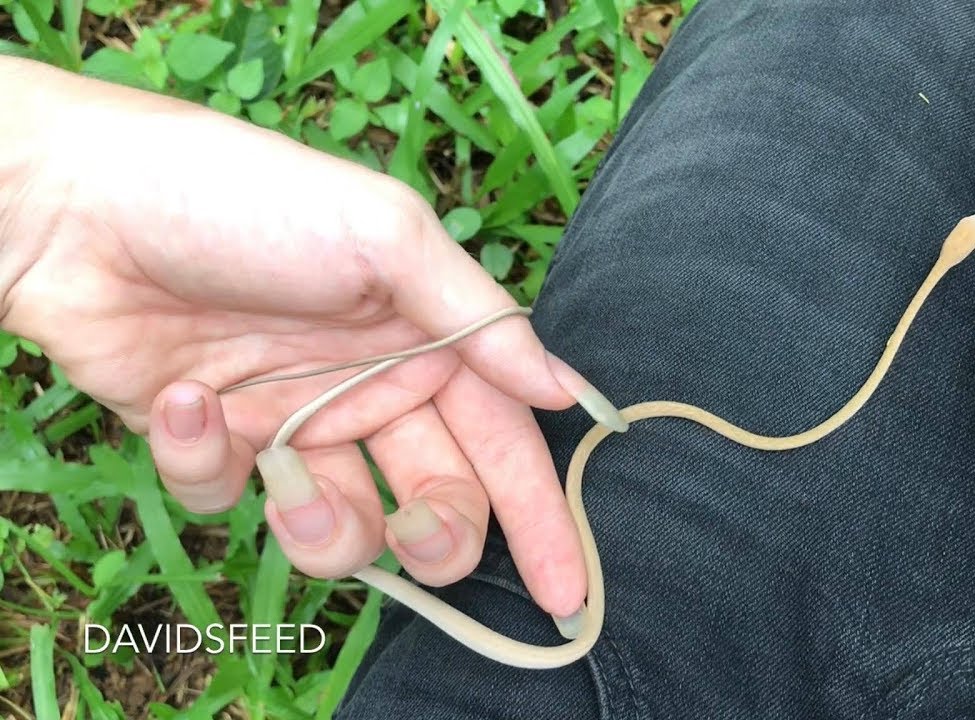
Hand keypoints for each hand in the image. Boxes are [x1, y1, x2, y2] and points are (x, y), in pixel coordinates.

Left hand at [0, 57, 624, 620]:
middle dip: (438, 537)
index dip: (540, 515)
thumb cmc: (248, 201)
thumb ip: (479, 320)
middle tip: (416, 538)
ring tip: (283, 477)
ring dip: (322, 525)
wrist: (78, 205)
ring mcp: (291, 421)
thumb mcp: (384, 235)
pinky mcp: (213, 443)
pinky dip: (205, 463)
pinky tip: (180, 401)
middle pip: (439, 501)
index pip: (505, 441)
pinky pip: (231, 499)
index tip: (565, 590)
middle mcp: (369, 388)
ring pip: (343, 529)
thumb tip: (563, 391)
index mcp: (425, 340)